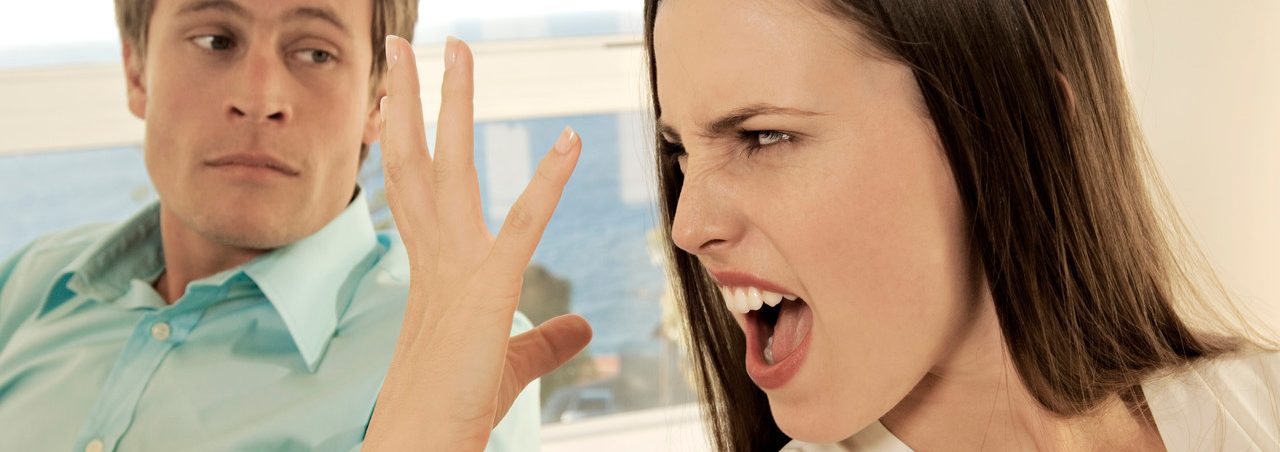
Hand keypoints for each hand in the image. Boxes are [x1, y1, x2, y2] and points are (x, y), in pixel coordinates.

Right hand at [362, 35, 592, 450]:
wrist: (422, 441)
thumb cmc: (455, 406)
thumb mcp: (512, 361)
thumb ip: (546, 338)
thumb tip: (581, 325)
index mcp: (432, 267)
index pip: (414, 186)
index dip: (406, 138)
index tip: (400, 97)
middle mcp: (434, 255)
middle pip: (415, 159)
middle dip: (411, 98)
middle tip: (404, 43)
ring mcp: (455, 267)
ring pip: (449, 168)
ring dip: (453, 104)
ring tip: (455, 48)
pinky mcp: (487, 288)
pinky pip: (522, 223)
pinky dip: (548, 180)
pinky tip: (569, 140)